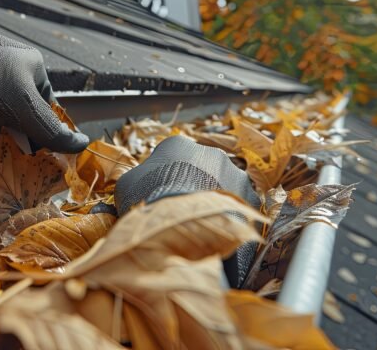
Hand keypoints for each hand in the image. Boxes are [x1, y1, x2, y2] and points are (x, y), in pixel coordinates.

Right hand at [114, 135, 259, 286]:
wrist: (181, 222)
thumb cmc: (149, 197)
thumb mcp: (127, 184)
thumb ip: (137, 178)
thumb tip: (139, 183)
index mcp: (178, 144)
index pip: (173, 157)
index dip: (166, 177)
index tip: (162, 196)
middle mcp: (210, 152)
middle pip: (201, 169)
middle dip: (195, 186)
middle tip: (184, 211)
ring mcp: (234, 173)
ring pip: (223, 187)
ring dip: (215, 201)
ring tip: (202, 226)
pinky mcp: (249, 196)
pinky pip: (238, 207)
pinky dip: (230, 218)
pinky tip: (218, 233)